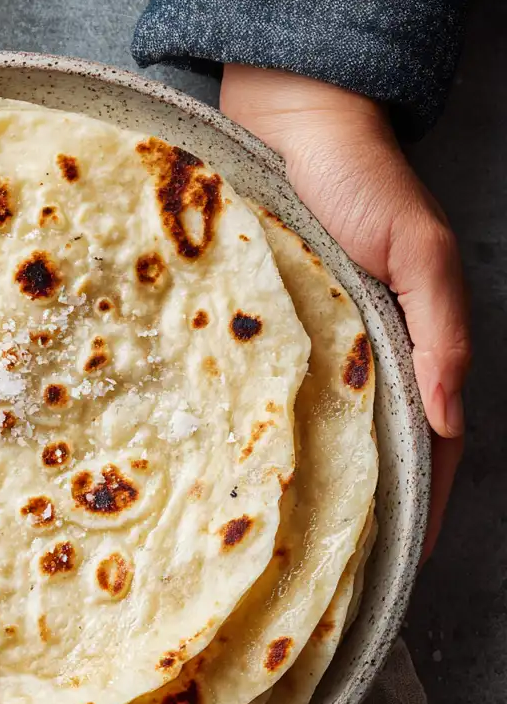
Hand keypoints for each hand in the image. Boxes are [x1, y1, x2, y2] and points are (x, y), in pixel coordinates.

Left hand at [220, 65, 469, 560]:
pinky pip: (277, 398)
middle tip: (338, 574)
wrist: (292, 129)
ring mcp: (319, 350)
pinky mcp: (273, 335)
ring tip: (294, 543)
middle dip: (367, 511)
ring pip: (326, 433)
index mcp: (414, 347)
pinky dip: (274, 438)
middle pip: (375, 452)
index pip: (430, 447)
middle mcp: (366, 358)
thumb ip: (442, 330)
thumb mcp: (417, 252)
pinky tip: (248, 473)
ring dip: (319, 484)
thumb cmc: (362, 181)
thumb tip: (454, 418)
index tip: (401, 566)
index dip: (422, 507)